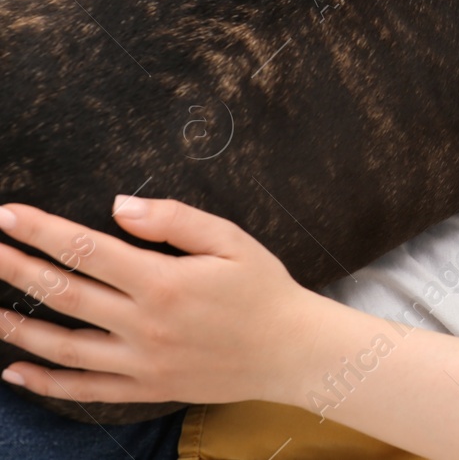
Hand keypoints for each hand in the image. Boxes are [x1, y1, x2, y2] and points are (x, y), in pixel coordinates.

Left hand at [0, 196, 322, 406]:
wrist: (292, 351)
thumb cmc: (265, 290)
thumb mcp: (231, 240)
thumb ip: (174, 219)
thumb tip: (118, 207)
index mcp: (164, 281)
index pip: (87, 249)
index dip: (42, 231)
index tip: (8, 215)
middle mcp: (144, 324)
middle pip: (64, 293)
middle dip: (16, 268)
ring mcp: (141, 361)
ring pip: (62, 345)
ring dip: (17, 326)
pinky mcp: (146, 387)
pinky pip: (84, 390)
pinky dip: (45, 382)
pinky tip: (14, 370)